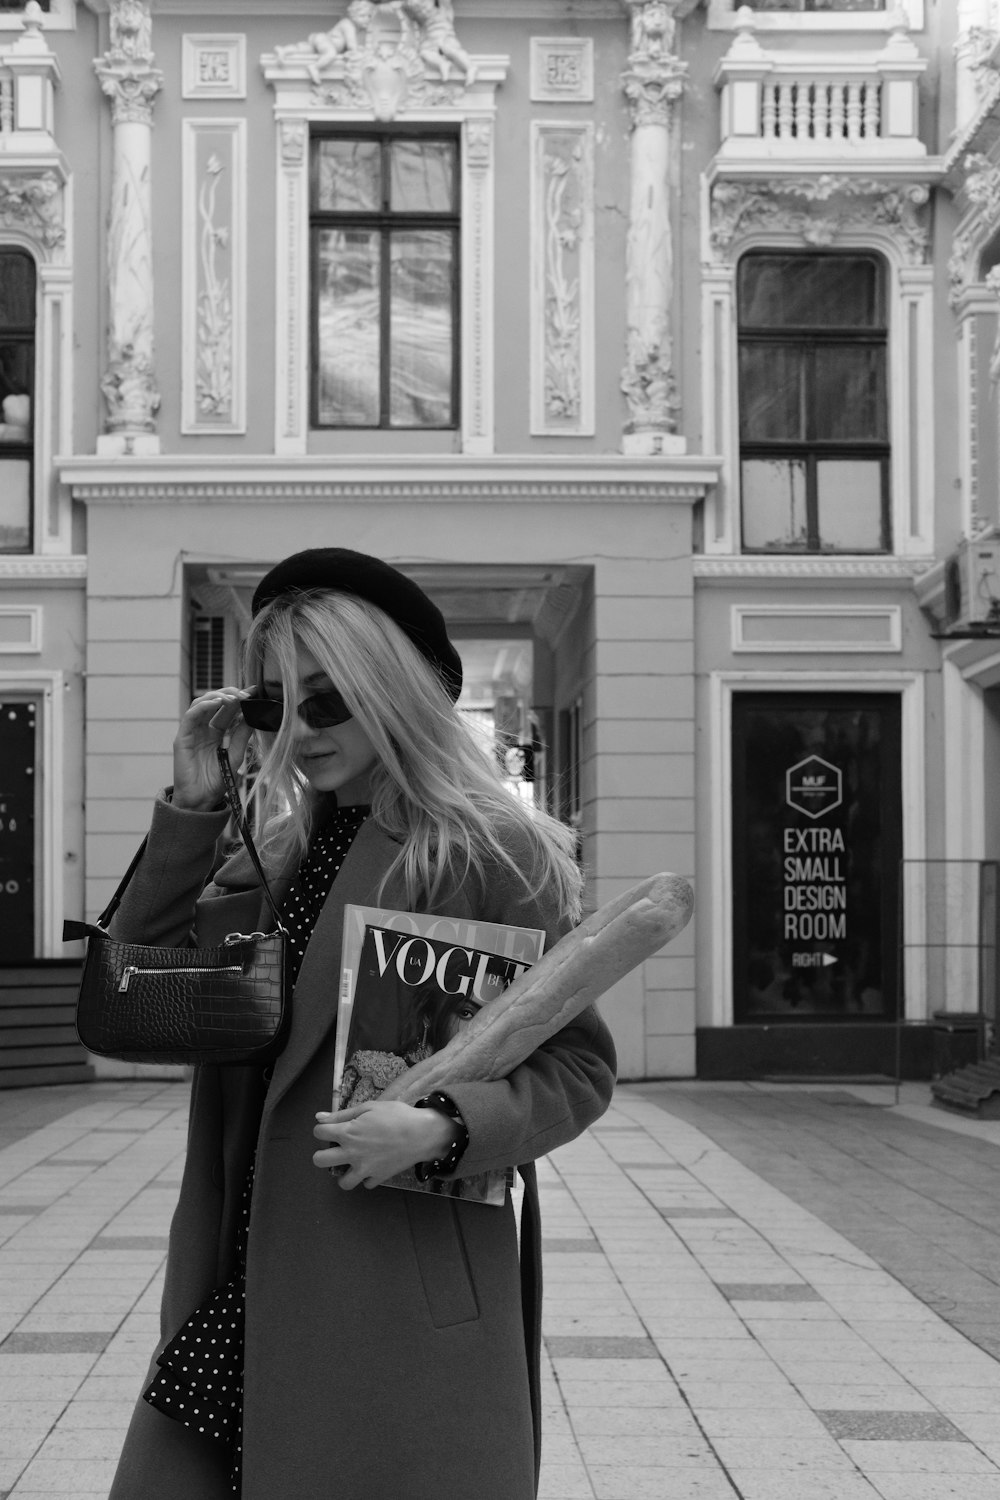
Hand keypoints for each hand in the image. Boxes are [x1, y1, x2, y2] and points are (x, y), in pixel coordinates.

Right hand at [172, 687, 252, 810]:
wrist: (201, 800)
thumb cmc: (217, 781)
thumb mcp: (236, 755)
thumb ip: (243, 736)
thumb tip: (254, 716)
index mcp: (216, 733)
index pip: (227, 710)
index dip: (239, 700)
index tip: (254, 692)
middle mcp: (203, 729)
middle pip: (215, 702)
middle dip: (230, 694)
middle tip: (246, 694)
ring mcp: (192, 732)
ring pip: (201, 703)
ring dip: (217, 696)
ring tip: (233, 697)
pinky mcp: (182, 737)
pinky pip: (190, 716)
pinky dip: (203, 706)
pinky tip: (217, 703)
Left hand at [312, 1101, 456, 1190]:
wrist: (422, 1134)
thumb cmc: (396, 1115)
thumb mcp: (369, 1107)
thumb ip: (342, 1114)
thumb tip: (319, 1117)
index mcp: (348, 1133)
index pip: (318, 1132)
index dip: (322, 1128)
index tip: (330, 1128)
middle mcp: (352, 1153)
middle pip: (320, 1161)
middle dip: (322, 1154)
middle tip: (335, 1149)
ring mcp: (365, 1169)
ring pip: (342, 1183)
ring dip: (344, 1173)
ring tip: (352, 1164)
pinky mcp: (379, 1177)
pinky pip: (366, 1184)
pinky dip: (367, 1176)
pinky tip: (373, 1166)